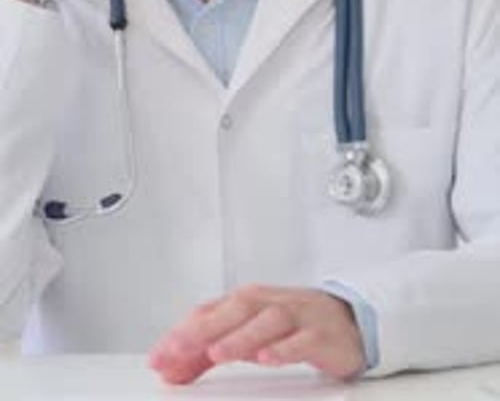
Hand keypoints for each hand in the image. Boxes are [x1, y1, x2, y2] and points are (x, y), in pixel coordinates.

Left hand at [149, 284, 365, 384]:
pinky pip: (302, 339)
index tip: (158, 356)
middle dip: (203, 330)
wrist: (348, 321)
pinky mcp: (321, 334)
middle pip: (234, 310)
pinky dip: (284, 348)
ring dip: (240, 337)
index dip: (182, 332)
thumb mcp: (246, 336)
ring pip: (266, 321)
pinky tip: (267, 358)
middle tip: (176, 350)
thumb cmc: (291, 325)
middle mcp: (268, 304)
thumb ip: (209, 353)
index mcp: (247, 302)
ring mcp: (296, 316)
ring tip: (217, 353)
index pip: (209, 311)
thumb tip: (172, 370)